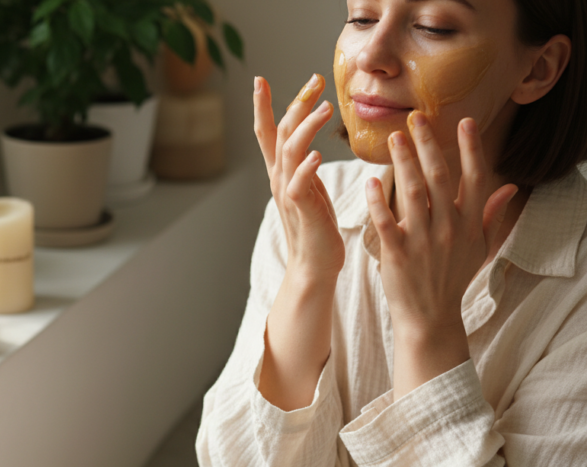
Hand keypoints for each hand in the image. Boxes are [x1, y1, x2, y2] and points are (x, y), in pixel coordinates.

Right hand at [254, 75, 342, 282]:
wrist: (313, 267)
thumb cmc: (316, 229)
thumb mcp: (309, 190)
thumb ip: (304, 168)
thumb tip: (309, 148)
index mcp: (281, 173)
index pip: (266, 132)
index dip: (262, 106)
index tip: (260, 79)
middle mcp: (279, 179)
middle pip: (279, 132)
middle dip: (295, 103)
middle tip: (314, 81)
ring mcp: (287, 193)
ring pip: (289, 151)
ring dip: (306, 127)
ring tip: (326, 108)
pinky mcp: (301, 209)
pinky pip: (299, 184)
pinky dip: (306, 168)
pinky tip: (318, 154)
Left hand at [364, 113, 517, 396]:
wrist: (431, 319)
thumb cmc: (453, 281)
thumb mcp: (480, 249)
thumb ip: (493, 216)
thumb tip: (511, 187)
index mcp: (469, 225)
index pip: (473, 179)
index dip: (470, 149)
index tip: (464, 121)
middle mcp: (449, 229)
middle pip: (439, 178)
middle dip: (428, 145)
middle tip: (415, 118)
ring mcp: (423, 242)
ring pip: (413, 193)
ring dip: (403, 163)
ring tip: (394, 138)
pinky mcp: (397, 255)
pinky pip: (387, 222)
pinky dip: (379, 202)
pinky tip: (372, 180)